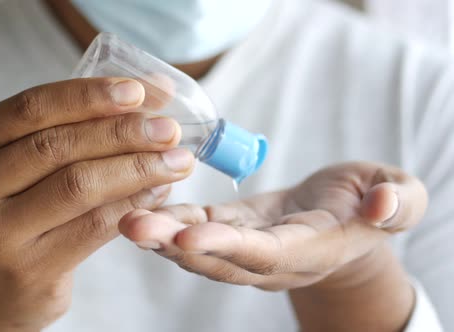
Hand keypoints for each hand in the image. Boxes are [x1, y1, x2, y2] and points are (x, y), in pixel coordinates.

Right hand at [0, 78, 195, 331]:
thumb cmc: (15, 214)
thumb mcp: (19, 167)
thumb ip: (70, 127)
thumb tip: (150, 92)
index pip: (27, 109)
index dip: (86, 96)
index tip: (136, 91)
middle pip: (54, 146)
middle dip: (121, 132)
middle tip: (168, 129)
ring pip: (78, 185)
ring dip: (137, 167)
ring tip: (176, 160)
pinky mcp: (28, 270)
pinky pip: (94, 226)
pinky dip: (133, 203)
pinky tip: (159, 192)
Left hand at [119, 163, 426, 328]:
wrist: (344, 218)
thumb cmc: (370, 202)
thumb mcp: (397, 196)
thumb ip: (397, 202)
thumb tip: (383, 205)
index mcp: (310, 249)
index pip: (264, 253)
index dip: (228, 247)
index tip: (189, 238)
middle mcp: (270, 258)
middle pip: (218, 259)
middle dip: (175, 246)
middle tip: (133, 227)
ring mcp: (245, 247)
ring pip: (198, 248)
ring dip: (161, 235)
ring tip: (124, 218)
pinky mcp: (230, 229)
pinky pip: (195, 227)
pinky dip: (168, 219)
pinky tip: (138, 203)